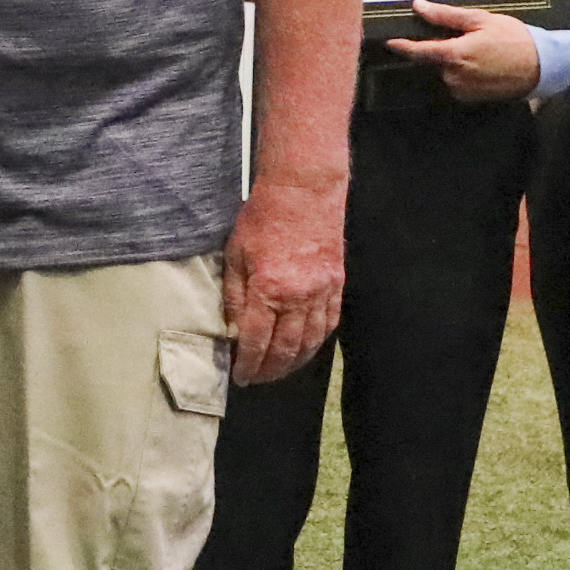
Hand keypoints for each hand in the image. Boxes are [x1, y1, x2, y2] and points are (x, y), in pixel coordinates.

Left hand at [222, 164, 345, 383]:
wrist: (303, 190)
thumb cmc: (262, 217)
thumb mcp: (235, 254)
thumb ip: (235, 296)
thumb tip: (233, 329)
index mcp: (268, 289)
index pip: (256, 341)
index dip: (248, 365)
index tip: (241, 377)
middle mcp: (298, 297)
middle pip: (285, 349)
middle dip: (270, 370)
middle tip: (258, 379)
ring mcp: (321, 292)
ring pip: (311, 341)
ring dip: (295, 362)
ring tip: (280, 371)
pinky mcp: (336, 284)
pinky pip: (329, 323)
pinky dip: (317, 342)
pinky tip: (306, 348)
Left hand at [380, 0, 541, 106]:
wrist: (541, 67)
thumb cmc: (513, 39)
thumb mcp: (480, 20)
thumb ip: (446, 15)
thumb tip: (419, 6)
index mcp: (454, 55)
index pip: (418, 51)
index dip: (402, 46)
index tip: (389, 41)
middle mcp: (454, 76)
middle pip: (434, 59)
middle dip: (442, 47)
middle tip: (466, 36)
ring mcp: (462, 90)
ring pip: (446, 70)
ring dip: (454, 60)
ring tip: (480, 49)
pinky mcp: (470, 98)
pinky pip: (457, 81)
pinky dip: (463, 71)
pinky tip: (482, 63)